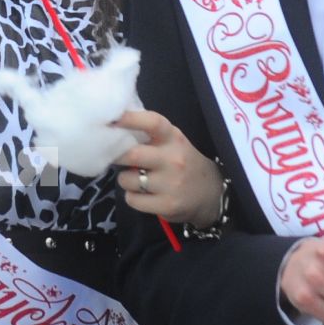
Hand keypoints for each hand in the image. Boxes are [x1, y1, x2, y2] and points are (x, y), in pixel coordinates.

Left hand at [113, 110, 224, 226]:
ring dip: (125, 179)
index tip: (112, 120)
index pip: (153, 123)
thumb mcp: (173, 143)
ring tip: (136, 179)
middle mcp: (173, 159)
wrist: (211, 194)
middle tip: (114, 157)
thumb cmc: (183, 163)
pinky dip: (132, 197)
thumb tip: (114, 125)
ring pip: (126, 179)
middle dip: (116, 156)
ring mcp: (171, 183)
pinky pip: (132, 199)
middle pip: (131, 155)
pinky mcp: (167, 205)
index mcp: (174, 138)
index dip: (131, 119)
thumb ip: (149, 135)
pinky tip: (144, 195)